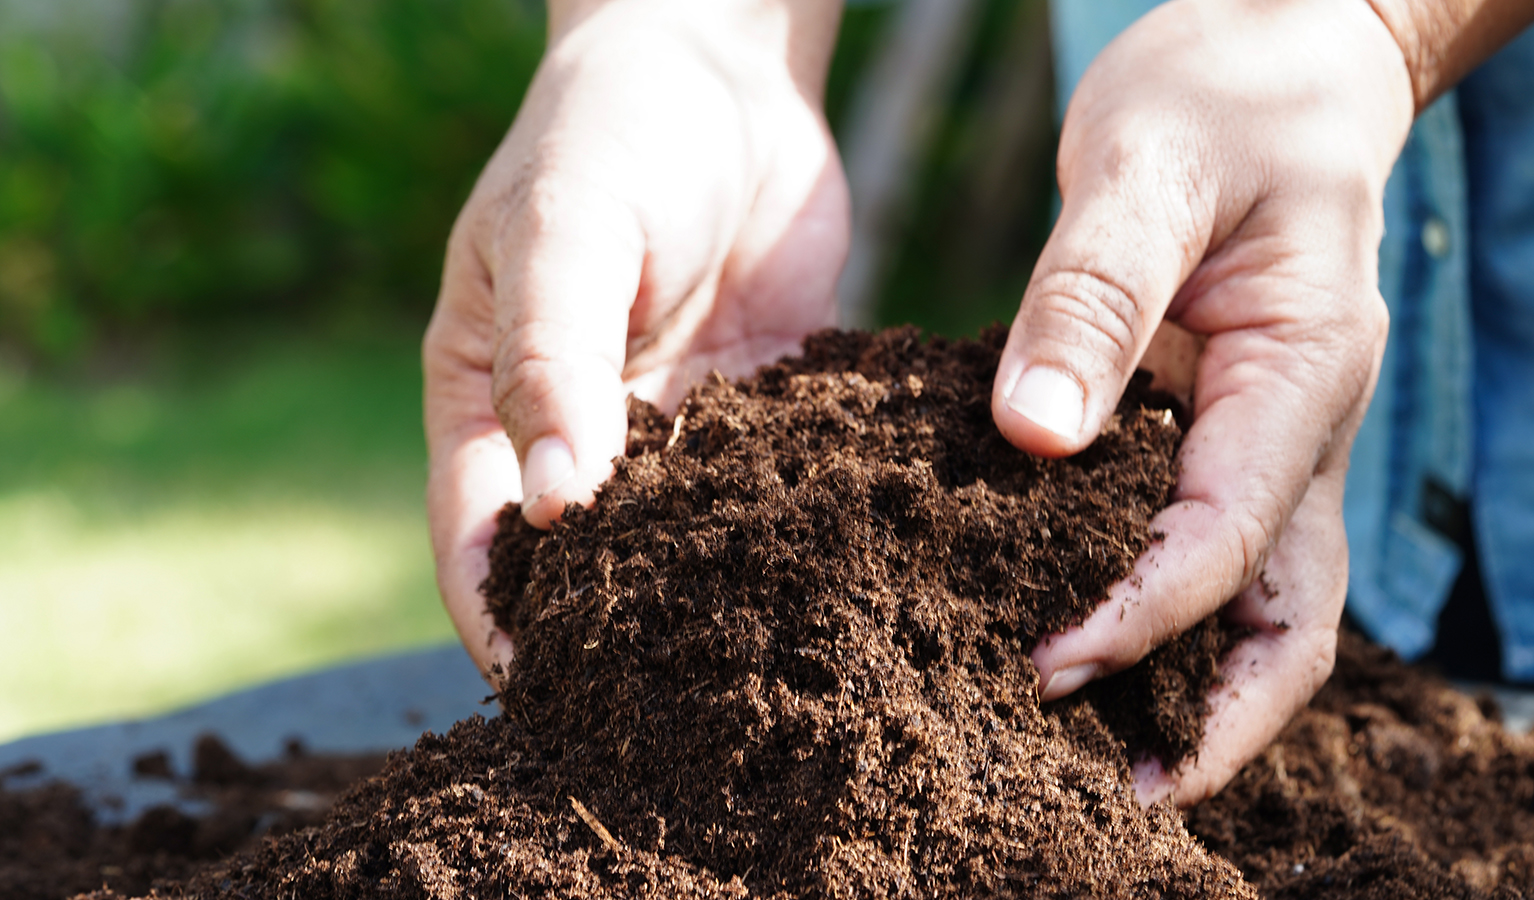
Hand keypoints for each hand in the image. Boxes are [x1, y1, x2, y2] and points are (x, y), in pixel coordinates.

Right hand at [424, 0, 847, 680]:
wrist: (717, 69)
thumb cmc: (603, 133)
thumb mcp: (561, 232)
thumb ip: (554, 361)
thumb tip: (557, 514)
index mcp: (490, 401)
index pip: (481, 539)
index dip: (503, 622)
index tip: (543, 701)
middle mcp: (583, 430)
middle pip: (588, 562)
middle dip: (619, 638)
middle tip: (671, 724)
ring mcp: (677, 425)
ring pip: (690, 540)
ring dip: (722, 601)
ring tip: (774, 679)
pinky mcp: (767, 407)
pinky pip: (779, 483)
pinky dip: (805, 528)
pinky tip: (857, 575)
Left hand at [990, 0, 1413, 805]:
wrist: (1274, 65)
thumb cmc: (1221, 94)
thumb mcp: (1148, 166)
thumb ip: (1094, 294)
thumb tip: (1029, 438)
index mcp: (1298, 370)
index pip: (1234, 535)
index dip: (1144, 616)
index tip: (1048, 665)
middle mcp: (1297, 426)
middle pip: (1291, 614)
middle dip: (1219, 713)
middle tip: (1122, 787)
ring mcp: (1266, 436)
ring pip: (1262, 598)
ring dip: (1198, 683)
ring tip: (1104, 753)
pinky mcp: (1218, 429)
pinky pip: (1204, 541)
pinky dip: (1157, 608)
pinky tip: (1077, 633)